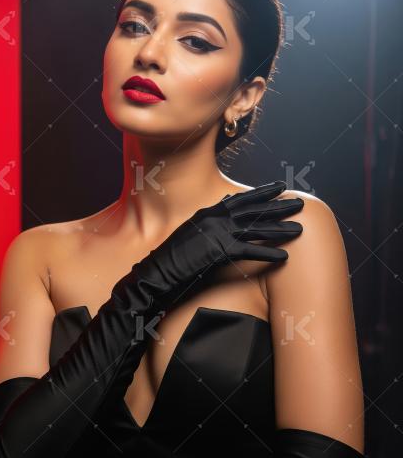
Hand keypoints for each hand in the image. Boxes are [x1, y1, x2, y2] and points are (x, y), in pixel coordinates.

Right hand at [113, 180, 303, 308]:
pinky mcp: (218, 251)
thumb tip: (224, 212)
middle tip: (299, 202)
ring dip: (280, 229)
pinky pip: (249, 251)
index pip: (241, 198)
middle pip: (254, 209)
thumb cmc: (173, 256)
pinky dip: (267, 253)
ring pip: (256, 228)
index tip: (279, 187)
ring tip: (300, 229)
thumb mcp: (191, 232)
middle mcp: (215, 218)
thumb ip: (209, 222)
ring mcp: (217, 233)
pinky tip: (283, 256)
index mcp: (208, 212)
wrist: (157, 270)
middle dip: (278, 205)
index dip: (262, 193)